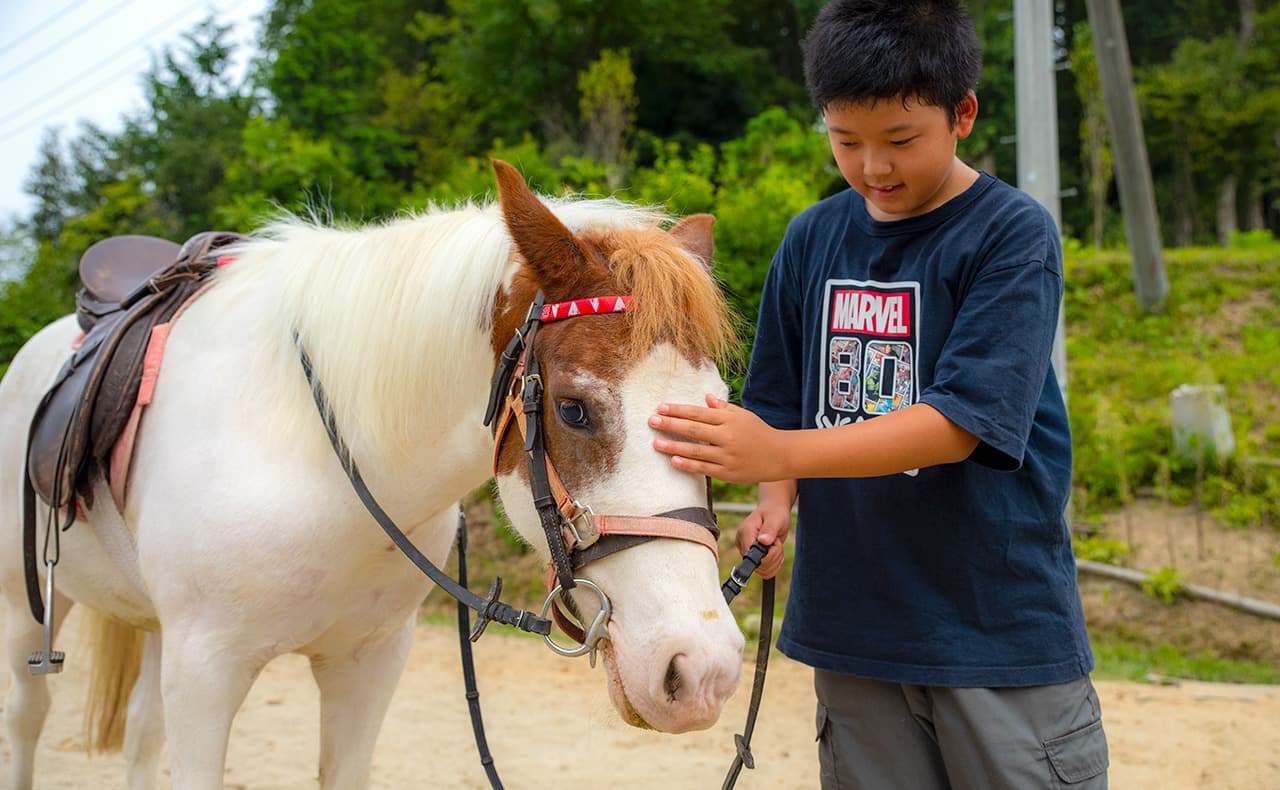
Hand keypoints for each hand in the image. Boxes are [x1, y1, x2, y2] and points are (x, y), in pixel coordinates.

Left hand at [648, 395, 787, 483]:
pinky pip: (704, 468)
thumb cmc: (758, 432)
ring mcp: (727, 456)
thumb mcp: (743, 416)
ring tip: (656, 443)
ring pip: (696, 450)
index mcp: (729, 420)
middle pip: (694, 430)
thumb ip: (722, 408)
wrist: (779, 455)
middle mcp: (727, 437)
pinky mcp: (728, 472)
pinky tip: (673, 461)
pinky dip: (688, 464)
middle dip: (670, 425)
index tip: (661, 408)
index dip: (678, 410)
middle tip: (652, 421)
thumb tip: (705, 398)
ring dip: (674, 446)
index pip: (698, 413)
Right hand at [736, 505, 790, 578]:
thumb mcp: (774, 519)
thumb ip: (769, 530)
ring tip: (775, 545)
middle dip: (774, 556)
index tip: (774, 543)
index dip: (768, 555)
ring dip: (775, 560)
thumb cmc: (774, 512)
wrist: (774, 512)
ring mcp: (747, 553)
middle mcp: (743, 545)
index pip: (752, 556)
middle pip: (759, 566)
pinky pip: (765, 572)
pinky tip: (776, 552)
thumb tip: (763, 541)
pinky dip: (775, 565)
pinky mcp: (754, 558)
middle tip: (776, 542)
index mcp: (744, 534)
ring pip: (763, 571)